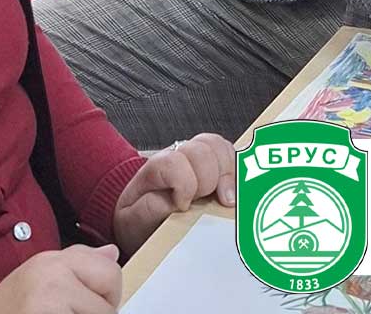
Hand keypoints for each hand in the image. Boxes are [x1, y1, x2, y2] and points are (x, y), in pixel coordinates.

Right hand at [0, 244, 121, 313]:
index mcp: (49, 260)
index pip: (109, 269)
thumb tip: (113, 253)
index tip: (81, 307)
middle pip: (112, 288)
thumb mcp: (36, 284)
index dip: (103, 296)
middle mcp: (50, 270)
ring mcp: (50, 294)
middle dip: (100, 312)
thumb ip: (75, 266)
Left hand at [113, 132, 236, 253]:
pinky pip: (233, 155)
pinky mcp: (215, 165)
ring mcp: (197, 158)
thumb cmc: (139, 222)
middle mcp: (178, 156)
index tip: (184, 206)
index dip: (185, 185)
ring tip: (223, 199)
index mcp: (155, 169)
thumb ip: (148, 210)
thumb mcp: (132, 222)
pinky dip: (238, 172)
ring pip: (220, 147)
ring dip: (226, 175)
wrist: (141, 219)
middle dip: (208, 180)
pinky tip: (233, 192)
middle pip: (202, 150)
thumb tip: (174, 203)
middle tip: (205, 202)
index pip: (174, 161)